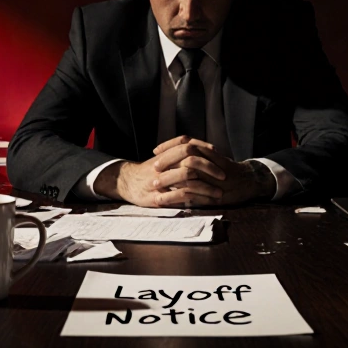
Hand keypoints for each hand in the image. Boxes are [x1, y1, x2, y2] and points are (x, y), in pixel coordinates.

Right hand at [93, 139, 227, 207]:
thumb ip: (176, 152)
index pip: (186, 144)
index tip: (218, 154)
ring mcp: (160, 182)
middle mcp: (162, 166)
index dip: (203, 148)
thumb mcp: (161, 157)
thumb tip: (201, 148)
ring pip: (187, 181)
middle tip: (223, 175)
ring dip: (206, 188)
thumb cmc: (146, 170)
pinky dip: (194, 199)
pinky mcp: (157, 198)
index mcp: (164, 154)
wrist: (124, 182)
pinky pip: (179, 197)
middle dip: (209, 168)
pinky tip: (205, 203)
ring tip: (219, 193)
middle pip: (189, 161)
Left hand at [152, 136, 275, 205]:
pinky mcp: (212, 193)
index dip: (169, 145)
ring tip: (156, 185)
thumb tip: (176, 155)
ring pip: (188, 173)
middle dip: (167, 160)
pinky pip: (193, 193)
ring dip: (170, 179)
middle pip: (185, 154)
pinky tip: (166, 199)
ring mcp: (212, 178)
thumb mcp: (213, 159)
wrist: (249, 182)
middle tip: (154, 167)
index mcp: (208, 152)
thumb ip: (198, 155)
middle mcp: (210, 162)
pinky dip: (178, 196)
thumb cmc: (228, 171)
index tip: (155, 151)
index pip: (185, 142)